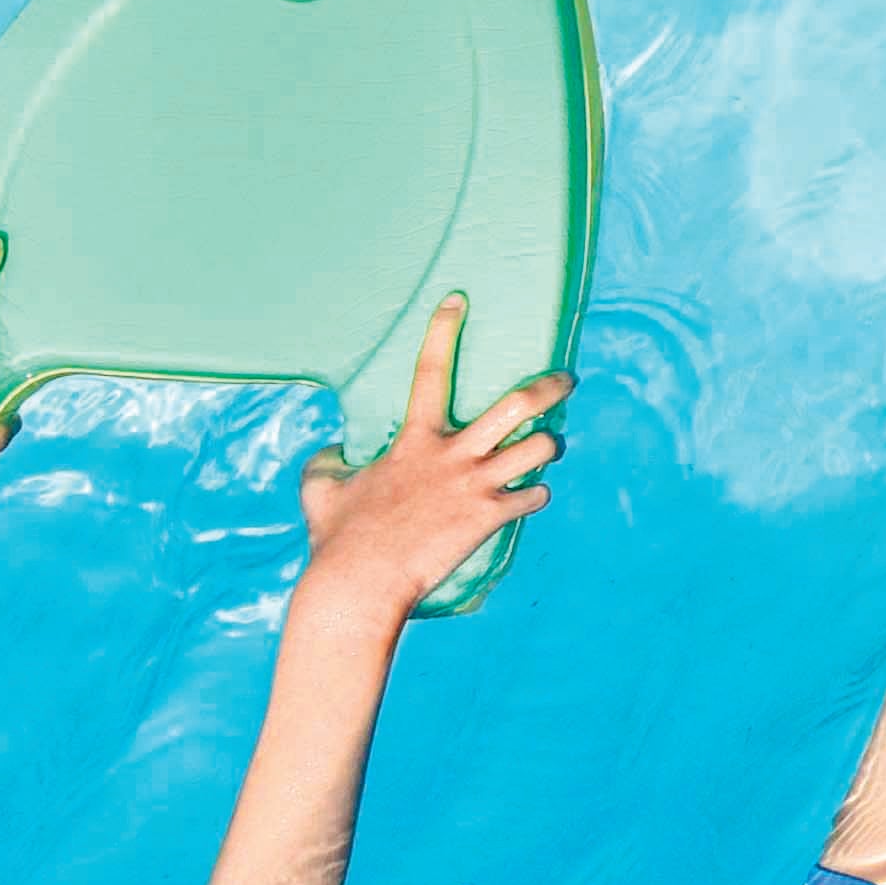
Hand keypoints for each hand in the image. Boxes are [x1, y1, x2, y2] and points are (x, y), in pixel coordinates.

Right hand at [292, 297, 570, 624]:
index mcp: (414, 440)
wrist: (361, 584)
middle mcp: (452, 455)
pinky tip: (529, 497)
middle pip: (518, 405)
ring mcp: (476, 485)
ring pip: (540, 449)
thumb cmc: (337, 539)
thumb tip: (329, 453)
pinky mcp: (490, 518)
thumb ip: (324, 464)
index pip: (430, 371)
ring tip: (546, 448)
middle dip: (549, 387)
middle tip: (566, 379)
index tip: (458, 300)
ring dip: (549, 447)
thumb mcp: (320, 491)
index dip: (444, 331)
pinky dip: (536, 494)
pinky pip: (534, 496)